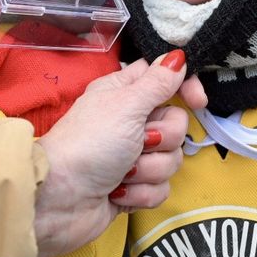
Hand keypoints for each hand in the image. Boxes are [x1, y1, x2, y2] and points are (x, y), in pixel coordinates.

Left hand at [33, 51, 192, 256]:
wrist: (59, 200)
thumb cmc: (89, 144)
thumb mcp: (126, 105)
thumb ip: (157, 82)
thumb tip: (178, 56)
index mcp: (124, 93)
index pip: (167, 80)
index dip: (186, 88)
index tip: (198, 102)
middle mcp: (130, 122)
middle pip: (176, 124)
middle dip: (162, 139)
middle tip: (139, 142)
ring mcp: (132, 156)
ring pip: (171, 159)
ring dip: (148, 169)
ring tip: (122, 172)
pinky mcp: (133, 187)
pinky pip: (160, 188)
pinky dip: (141, 193)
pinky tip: (118, 194)